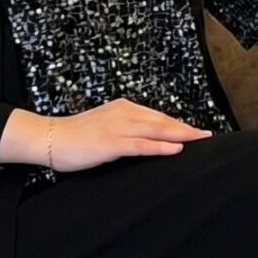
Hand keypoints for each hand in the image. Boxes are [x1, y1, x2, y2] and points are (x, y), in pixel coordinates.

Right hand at [45, 99, 213, 171]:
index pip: (157, 116)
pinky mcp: (111, 143)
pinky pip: (142, 145)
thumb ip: (125, 129)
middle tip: (208, 136)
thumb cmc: (76, 136)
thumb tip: (146, 139)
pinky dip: (161, 147)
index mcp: (123, 107)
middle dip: (186, 129)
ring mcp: (118, 127)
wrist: (50, 138)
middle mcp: (123, 113)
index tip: (196, 131)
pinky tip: (176, 149)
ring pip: (156, 130)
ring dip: (181, 135)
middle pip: (162, 121)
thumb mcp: (105, 126)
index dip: (179, 124)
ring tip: (200, 140)